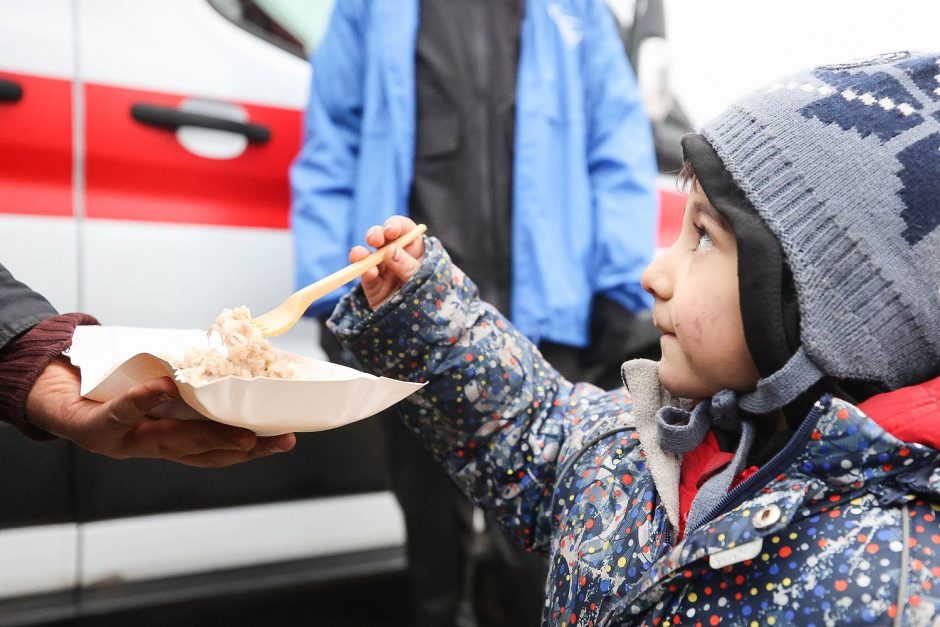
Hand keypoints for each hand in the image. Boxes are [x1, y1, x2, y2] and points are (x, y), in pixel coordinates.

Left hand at [25, 358, 295, 466]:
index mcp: (172, 439)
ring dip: (209, 437)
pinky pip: (124, 411)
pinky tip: (166, 388)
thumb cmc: (113, 391)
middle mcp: (154, 447)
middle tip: (278, 440)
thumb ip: (192, 378)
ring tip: (242, 432)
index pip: (219, 449)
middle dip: (244, 448)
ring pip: (174, 442)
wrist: (55, 396)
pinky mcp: (97, 426)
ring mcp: (126, 441)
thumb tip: (241, 349)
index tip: (286, 437)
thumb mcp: (156, 385)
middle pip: (204, 453)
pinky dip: (145, 400)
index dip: (254, 448)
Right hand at [352, 216, 424, 309]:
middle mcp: (396, 256)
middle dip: (375, 234)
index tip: (390, 231)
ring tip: (360, 255)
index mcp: (414, 248)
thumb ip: (409, 266)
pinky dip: (364, 273)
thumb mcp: (426, 279)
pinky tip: (368, 272)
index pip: (403, 229)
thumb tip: (391, 251)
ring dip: (361, 253)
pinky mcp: (373, 286)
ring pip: (368, 255)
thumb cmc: (432, 295)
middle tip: (374, 239)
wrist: (424, 325)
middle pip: (382, 238)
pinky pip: (366, 276)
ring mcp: (383, 270)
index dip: (395, 226)